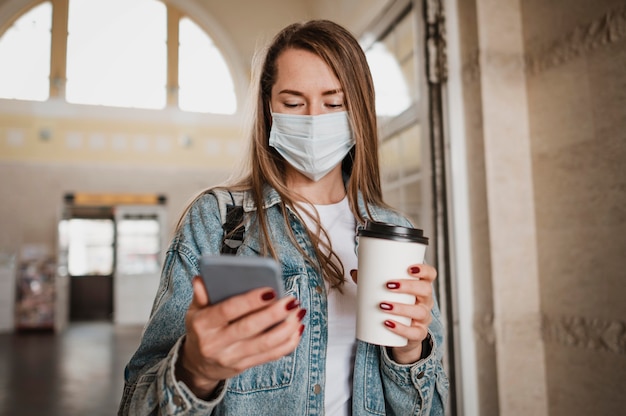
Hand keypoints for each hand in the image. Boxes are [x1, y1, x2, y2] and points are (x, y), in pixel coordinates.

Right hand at [176, 276, 305, 398]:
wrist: (198, 364)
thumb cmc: (201, 329)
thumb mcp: (195, 311)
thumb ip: (201, 295)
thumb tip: (201, 279)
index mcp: (203, 324)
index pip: (227, 310)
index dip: (250, 301)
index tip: (271, 290)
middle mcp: (215, 343)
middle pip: (249, 328)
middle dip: (273, 314)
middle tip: (291, 301)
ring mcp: (230, 357)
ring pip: (263, 344)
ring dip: (285, 329)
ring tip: (298, 312)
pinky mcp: (244, 366)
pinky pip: (270, 356)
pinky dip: (287, 343)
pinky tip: (297, 329)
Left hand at [351, 264, 436, 363]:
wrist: (403, 335)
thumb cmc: (396, 307)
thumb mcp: (388, 293)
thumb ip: (372, 282)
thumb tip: (355, 272)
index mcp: (421, 287)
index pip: (430, 275)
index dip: (424, 270)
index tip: (409, 268)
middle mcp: (426, 302)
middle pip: (426, 290)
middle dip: (408, 286)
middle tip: (389, 285)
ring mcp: (424, 319)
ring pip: (420, 312)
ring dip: (401, 307)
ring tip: (384, 305)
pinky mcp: (418, 334)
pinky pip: (415, 332)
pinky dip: (401, 328)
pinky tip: (389, 323)